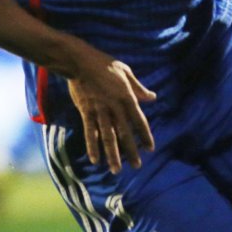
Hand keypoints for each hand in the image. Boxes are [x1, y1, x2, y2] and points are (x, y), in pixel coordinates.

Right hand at [67, 49, 155, 173]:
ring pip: (108, 136)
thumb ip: (138, 87)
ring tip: (116, 169)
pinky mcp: (86, 111)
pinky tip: (95, 159)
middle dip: (131, 150)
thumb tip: (152, 97)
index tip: (150, 148)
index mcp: (126, 96)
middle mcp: (114, 106)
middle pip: (125, 132)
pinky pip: (90, 132)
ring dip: (113, 154)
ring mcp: (99, 110)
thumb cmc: (104, 64)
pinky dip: (92, 146)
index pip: (138, 119)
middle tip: (137, 166)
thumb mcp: (125, 71)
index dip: (145, 135)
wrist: (79, 61)